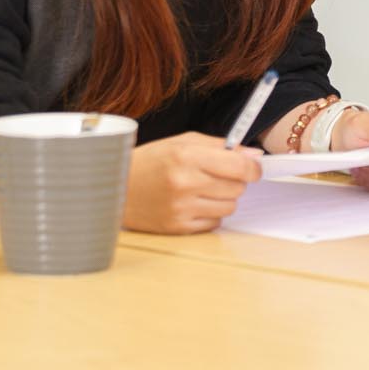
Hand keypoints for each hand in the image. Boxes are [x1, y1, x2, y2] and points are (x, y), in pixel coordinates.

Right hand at [123, 132, 261, 234]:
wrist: (114, 188)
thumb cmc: (150, 162)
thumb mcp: (182, 143)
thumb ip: (221, 147)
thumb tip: (254, 156)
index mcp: (186, 156)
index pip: (239, 166)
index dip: (253, 168)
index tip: (253, 168)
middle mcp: (185, 183)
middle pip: (238, 188)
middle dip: (234, 181)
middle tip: (217, 175)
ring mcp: (181, 208)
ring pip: (229, 207)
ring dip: (223, 198)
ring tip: (203, 189)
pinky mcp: (177, 227)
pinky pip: (214, 223)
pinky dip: (210, 213)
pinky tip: (193, 203)